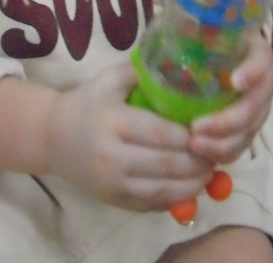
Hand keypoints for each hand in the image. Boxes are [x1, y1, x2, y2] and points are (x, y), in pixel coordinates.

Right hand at [45, 63, 213, 211]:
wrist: (53, 138)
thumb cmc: (89, 102)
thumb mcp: (113, 78)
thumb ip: (147, 73)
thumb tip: (187, 68)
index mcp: (113, 122)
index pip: (161, 134)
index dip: (191, 135)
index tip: (212, 128)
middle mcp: (112, 157)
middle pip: (167, 164)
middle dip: (199, 161)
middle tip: (219, 150)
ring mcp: (113, 184)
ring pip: (164, 190)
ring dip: (194, 183)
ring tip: (211, 169)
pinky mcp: (115, 200)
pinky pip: (153, 204)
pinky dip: (177, 197)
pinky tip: (192, 185)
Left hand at [187, 32, 272, 163]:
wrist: (212, 55)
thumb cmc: (202, 37)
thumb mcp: (197, 26)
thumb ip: (187, 26)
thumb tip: (159, 19)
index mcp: (252, 50)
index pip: (262, 59)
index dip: (252, 71)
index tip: (234, 81)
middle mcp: (261, 79)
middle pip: (257, 104)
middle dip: (229, 120)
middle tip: (197, 128)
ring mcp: (257, 106)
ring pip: (250, 130)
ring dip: (224, 142)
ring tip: (194, 145)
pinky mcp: (247, 127)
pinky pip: (241, 145)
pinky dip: (223, 153)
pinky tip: (201, 155)